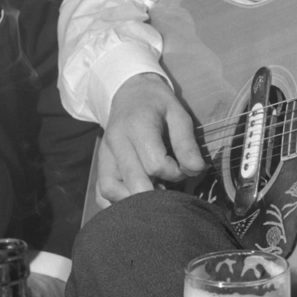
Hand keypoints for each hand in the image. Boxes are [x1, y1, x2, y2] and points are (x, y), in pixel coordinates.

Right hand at [98, 73, 204, 201]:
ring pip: (110, 190)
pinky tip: (136, 200)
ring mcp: (104, 156)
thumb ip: (186, 143)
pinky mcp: (99, 166)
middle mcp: (116, 143)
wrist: (129, 92)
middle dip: (157, 192)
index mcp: (137, 126)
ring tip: (155, 193)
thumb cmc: (158, 104)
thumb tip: (197, 170)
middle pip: (133, 182)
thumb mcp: (178, 114)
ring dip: (135, 201)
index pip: (154, 164)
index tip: (185, 167)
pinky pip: (100, 194)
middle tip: (172, 187)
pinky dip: (116, 204)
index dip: (175, 172)